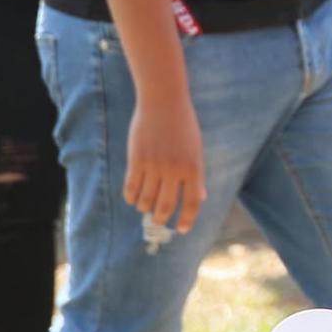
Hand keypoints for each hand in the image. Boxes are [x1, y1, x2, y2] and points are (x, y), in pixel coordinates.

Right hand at [124, 93, 205, 233]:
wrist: (163, 101)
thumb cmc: (183, 125)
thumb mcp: (196, 149)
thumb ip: (197, 176)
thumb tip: (200, 198)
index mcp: (193, 168)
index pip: (191, 203)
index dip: (186, 220)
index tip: (181, 229)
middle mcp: (174, 170)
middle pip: (165, 207)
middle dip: (161, 219)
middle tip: (158, 222)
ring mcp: (154, 165)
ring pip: (146, 200)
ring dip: (145, 208)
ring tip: (145, 208)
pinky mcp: (136, 160)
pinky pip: (131, 188)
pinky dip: (131, 197)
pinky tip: (133, 198)